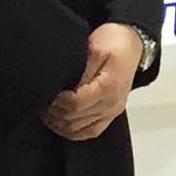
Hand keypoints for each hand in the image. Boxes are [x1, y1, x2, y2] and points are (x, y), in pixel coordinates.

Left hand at [43, 23, 141, 141]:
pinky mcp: (109, 115)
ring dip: (59, 123)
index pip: (75, 104)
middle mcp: (110, 104)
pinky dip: (71, 131)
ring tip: (48, 110)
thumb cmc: (115, 42)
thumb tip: (62, 85)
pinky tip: (60, 122)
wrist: (133, 44)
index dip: (56, 102)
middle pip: (74, 120)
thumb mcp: (95, 48)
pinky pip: (89, 132)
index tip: (47, 93)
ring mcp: (111, 112)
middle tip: (43, 101)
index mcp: (108, 87)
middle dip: (54, 113)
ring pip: (79, 130)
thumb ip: (79, 70)